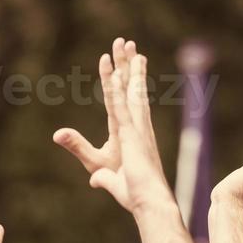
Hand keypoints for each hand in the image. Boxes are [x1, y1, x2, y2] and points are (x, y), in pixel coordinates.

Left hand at [54, 38, 170, 213]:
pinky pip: (119, 107)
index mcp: (128, 132)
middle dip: (127, 64)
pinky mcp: (131, 135)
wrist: (147, 201)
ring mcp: (136, 128)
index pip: (120, 99)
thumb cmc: (132, 192)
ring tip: (126, 44)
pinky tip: (113, 72)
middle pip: (130, 88)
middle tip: (126, 41)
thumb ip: (99, 175)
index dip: (117, 79)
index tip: (115, 60)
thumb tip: (94, 181)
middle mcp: (135, 125)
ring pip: (129, 91)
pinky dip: (115, 89)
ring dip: (125, 67)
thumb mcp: (105, 177)